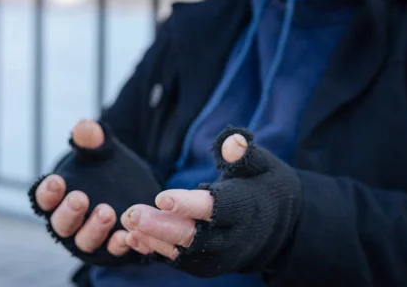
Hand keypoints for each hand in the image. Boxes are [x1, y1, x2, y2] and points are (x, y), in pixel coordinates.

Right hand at [28, 119, 160, 264]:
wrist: (134, 187)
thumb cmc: (106, 168)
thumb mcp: (102, 151)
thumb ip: (92, 140)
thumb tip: (84, 125)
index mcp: (58, 197)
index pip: (44, 198)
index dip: (48, 191)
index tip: (56, 180)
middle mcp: (69, 221)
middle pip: (60, 224)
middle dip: (69, 212)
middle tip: (80, 198)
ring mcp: (89, 236)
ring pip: (84, 240)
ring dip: (94, 228)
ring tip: (108, 212)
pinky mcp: (111, 247)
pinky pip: (112, 250)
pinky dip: (118, 244)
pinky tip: (127, 235)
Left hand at [122, 126, 301, 276]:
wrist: (279, 227)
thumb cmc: (265, 187)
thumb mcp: (262, 166)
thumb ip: (243, 155)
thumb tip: (232, 140)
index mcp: (245, 210)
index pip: (215, 209)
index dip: (188, 205)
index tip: (162, 197)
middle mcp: (232, 238)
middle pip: (193, 237)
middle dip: (161, 227)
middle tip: (132, 213)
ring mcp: (219, 255)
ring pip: (183, 253)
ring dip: (153, 239)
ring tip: (127, 223)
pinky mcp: (208, 265)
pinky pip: (180, 262)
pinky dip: (157, 251)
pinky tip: (133, 238)